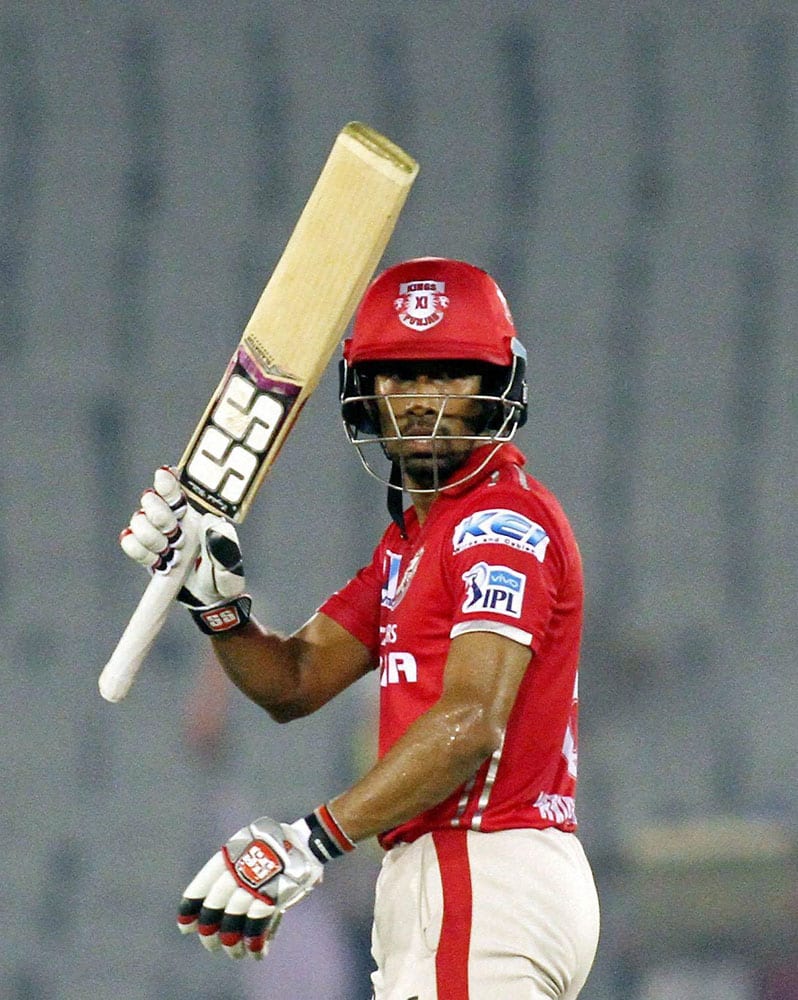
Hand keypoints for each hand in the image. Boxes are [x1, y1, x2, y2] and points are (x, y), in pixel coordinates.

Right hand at [120, 467, 250, 632]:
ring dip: (151, 538)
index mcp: (196, 513)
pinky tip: (157, 561)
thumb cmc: (223, 579)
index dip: (167, 479)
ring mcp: (158, 534)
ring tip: (169, 554)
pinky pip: (129, 542)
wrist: (208, 604)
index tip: (163, 475)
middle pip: (152, 499)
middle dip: (159, 515)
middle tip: (173, 532)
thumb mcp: (231, 565)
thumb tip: (211, 523)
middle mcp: (175, 518)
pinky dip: (139, 551)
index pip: (177, 487)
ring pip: (138, 519)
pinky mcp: (146, 551)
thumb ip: (224, 545)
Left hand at [178, 816, 323, 958]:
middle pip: (214, 909)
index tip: (185, 928)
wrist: (307, 839)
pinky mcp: (273, 896)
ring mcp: (255, 883)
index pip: (201, 887)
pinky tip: (256, 953)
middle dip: (209, 933)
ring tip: (235, 955)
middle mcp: (237, 869)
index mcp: (228, 856)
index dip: (190, 910)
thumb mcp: (250, 850)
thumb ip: (236, 874)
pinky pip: (256, 928)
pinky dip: (255, 944)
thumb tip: (220, 913)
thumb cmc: (277, 846)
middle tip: (211, 946)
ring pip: (232, 922)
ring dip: (232, 945)